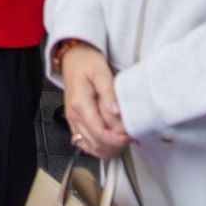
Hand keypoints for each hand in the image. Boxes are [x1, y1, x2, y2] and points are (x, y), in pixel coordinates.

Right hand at [59, 43, 130, 157]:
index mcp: (80, 104)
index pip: (99, 133)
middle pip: (96, 144)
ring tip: (123, 139)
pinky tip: (110, 142)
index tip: (130, 135)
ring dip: (108, 148)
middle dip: (115, 145)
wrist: (74, 57)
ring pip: (91, 147)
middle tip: (131, 136)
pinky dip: (99, 148)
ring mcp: (73, 120)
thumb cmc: (86, 61)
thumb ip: (109, 93)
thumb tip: (117, 112)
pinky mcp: (75, 122)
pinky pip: (85, 143)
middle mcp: (74, 115)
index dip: (117, 139)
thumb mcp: (101, 72)